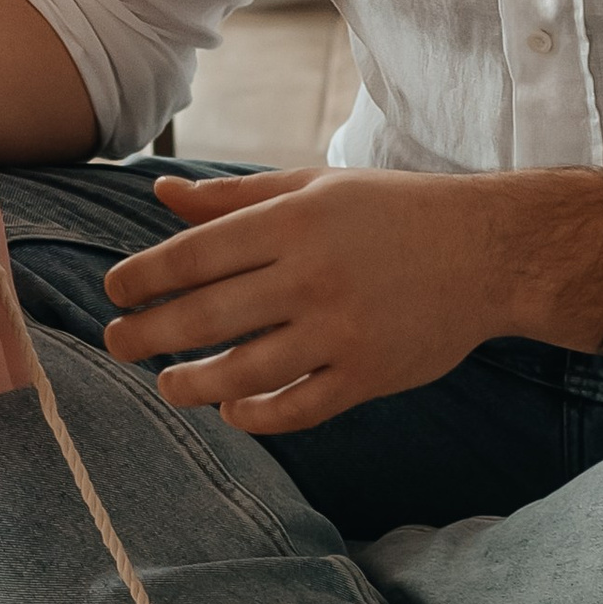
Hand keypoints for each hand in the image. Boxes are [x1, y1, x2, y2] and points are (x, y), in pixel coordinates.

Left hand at [102, 165, 525, 432]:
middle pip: (207, 316)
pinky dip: (256, 416)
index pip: (196, 254)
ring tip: (167, 385)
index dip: (144, 277)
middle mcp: (311, 275)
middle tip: (116, 344)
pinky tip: (231, 411)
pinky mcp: (368, 374)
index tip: (114, 291)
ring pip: (244, 372)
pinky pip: (298, 408)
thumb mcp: (313, 186)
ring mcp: (340, 330)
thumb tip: (161, 192)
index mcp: (293, 221)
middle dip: (148, 335)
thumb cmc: (393, 211)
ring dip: (191, 384)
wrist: (488, 250)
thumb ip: (234, 197)